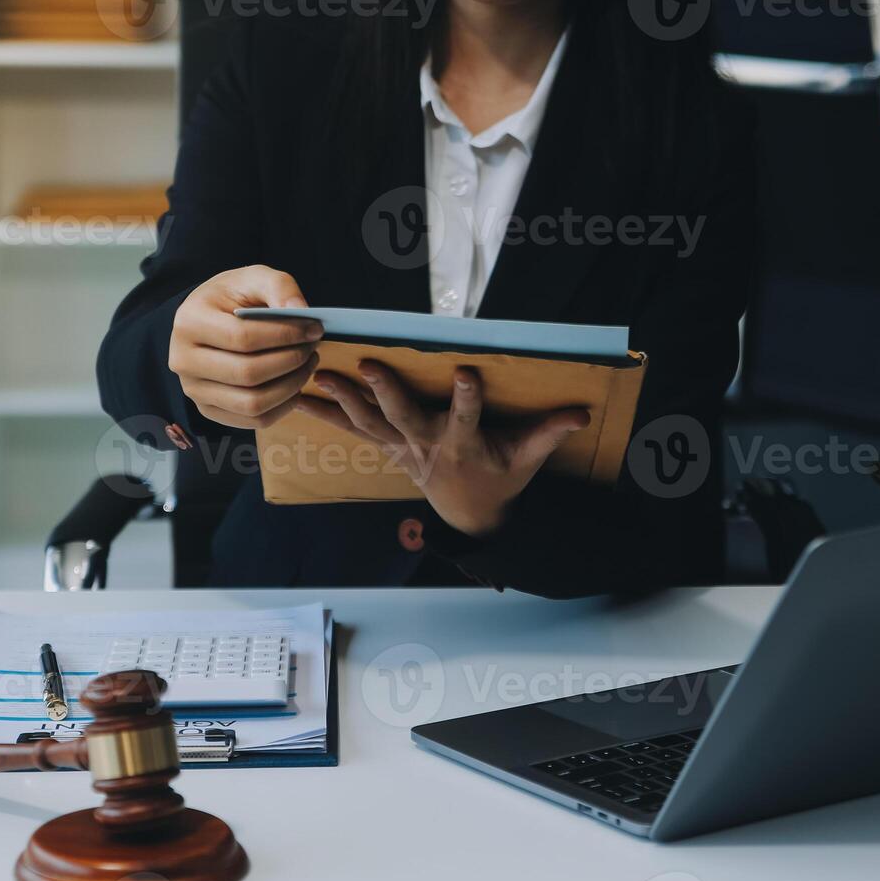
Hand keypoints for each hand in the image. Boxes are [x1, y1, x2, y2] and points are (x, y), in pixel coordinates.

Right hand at [169, 265, 322, 429]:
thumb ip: (279, 287)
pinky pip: (253, 420)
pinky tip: (294, 385)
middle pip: (247, 373)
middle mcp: (183, 360)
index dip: (285, 336)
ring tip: (307, 365)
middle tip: (313, 348)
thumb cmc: (233, 298)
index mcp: (189, 322)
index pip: (242, 337)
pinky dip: (283, 407)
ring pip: (252, 403)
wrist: (209, 319)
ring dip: (291, 386)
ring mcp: (193, 390)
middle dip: (291, 362)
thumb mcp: (254, 278)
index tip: (315, 329)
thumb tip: (301, 312)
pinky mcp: (209, 410)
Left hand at [297, 362, 589, 537]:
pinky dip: (326, 414)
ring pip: (370, 423)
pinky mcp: (387, 445)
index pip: (467, 419)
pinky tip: (297, 397)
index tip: (464, 372)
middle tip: (370, 366)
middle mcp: (427, 446)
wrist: (470, 515)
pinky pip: (352, 429)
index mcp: (464, 446)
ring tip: (320, 375)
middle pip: (405, 418)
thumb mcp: (528, 459)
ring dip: (344, 400)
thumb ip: (549, 433)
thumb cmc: (501, 478)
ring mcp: (403, 447)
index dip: (466, 398)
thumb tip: (582, 412)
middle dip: (387, 393)